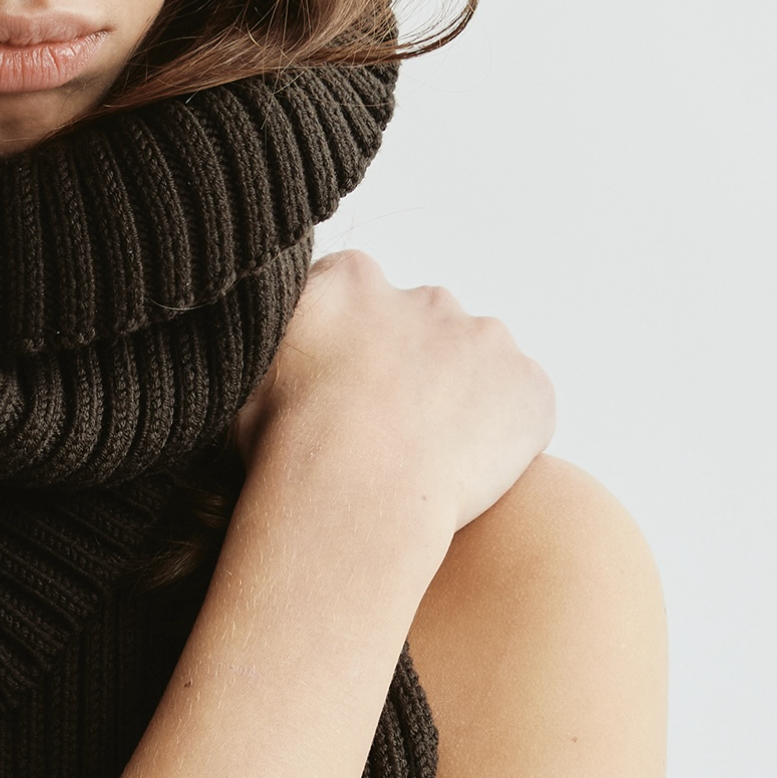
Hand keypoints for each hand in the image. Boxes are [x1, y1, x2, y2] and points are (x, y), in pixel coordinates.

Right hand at [235, 251, 554, 538]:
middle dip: (410, 367)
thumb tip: (277, 352)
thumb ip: (277, 348)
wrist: (355, 496)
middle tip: (386, 431)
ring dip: (460, 397)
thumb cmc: (286, 447)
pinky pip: (522, 405)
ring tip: (427, 459)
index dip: (351, 346)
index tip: (343, 390)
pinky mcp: (529, 385)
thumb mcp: (247, 378)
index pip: (356, 294)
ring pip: (477, 362)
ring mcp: (484, 337)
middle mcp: (422, 295)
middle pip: (423, 324)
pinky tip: (466, 473)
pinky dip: (504, 435)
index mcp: (349, 281)